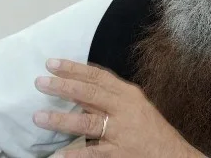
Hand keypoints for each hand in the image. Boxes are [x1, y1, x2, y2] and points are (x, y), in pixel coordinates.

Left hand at [33, 59, 204, 157]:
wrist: (172, 154)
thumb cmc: (151, 129)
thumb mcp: (136, 105)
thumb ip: (112, 96)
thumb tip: (82, 85)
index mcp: (127, 94)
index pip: (97, 77)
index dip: (74, 68)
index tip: (52, 63)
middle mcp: (124, 109)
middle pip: (90, 94)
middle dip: (63, 87)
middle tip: (40, 82)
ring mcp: (121, 132)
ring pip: (87, 122)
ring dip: (61, 120)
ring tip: (39, 117)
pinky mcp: (118, 153)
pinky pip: (92, 153)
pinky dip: (75, 154)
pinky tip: (58, 155)